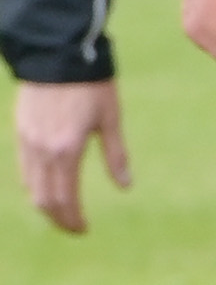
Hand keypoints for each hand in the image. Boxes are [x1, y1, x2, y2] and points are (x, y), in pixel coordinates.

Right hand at [17, 79, 128, 234]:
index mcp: (67, 149)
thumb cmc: (92, 85)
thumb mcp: (111, 119)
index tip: (84, 230)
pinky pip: (24, 168)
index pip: (65, 198)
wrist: (56, 54)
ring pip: (30, 185)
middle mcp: (42, 149)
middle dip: (58, 218)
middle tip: (75, 228)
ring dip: (45, 204)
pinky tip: (49, 188)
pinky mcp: (20, 131)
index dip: (73, 219)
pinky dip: (35, 185)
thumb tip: (125, 187)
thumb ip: (115, 155)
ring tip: (64, 213)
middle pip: (43, 198)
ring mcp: (27, 140)